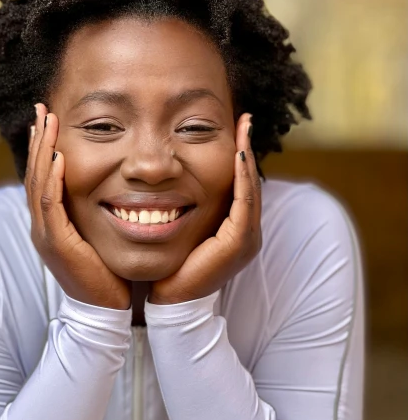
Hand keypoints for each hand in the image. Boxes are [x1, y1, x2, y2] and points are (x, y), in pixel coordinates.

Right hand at [25, 103, 131, 309]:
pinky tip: (59, 158)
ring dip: (42, 151)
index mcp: (51, 223)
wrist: (104, 309)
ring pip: (38, 184)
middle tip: (41, 108)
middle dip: (38, 140)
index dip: (43, 146)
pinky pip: (51, 206)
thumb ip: (94, 212)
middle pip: (34, 174)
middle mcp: (42, 226)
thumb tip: (109, 187)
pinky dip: (53, 180)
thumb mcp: (96, 235)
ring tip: (46, 122)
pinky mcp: (57, 244)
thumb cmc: (105, 272)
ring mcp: (46, 235)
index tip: (48, 118)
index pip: (41, 177)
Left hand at [148, 112, 261, 304]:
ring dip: (247, 157)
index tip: (235, 124)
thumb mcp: (182, 228)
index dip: (239, 154)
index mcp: (234, 229)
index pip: (240, 184)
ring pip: (250, 189)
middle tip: (244, 118)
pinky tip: (236, 154)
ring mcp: (246, 240)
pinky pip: (244, 203)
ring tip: (243, 127)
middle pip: (250, 182)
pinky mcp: (237, 244)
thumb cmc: (171, 266)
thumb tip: (173, 177)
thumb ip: (186, 206)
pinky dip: (242, 178)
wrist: (170, 302)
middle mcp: (246, 233)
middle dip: (247, 148)